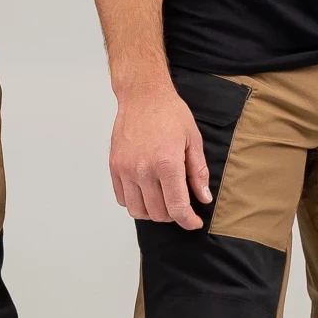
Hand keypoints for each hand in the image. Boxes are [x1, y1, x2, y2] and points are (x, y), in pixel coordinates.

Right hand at [109, 81, 211, 228]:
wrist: (142, 95)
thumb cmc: (169, 113)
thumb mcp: (193, 140)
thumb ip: (198, 172)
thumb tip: (203, 198)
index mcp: (166, 164)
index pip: (177, 208)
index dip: (188, 221)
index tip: (194, 222)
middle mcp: (143, 169)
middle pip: (158, 213)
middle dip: (173, 215)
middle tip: (181, 206)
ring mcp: (126, 169)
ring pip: (138, 211)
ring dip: (153, 212)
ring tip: (163, 201)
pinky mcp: (114, 166)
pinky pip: (122, 198)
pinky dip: (135, 202)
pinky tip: (146, 193)